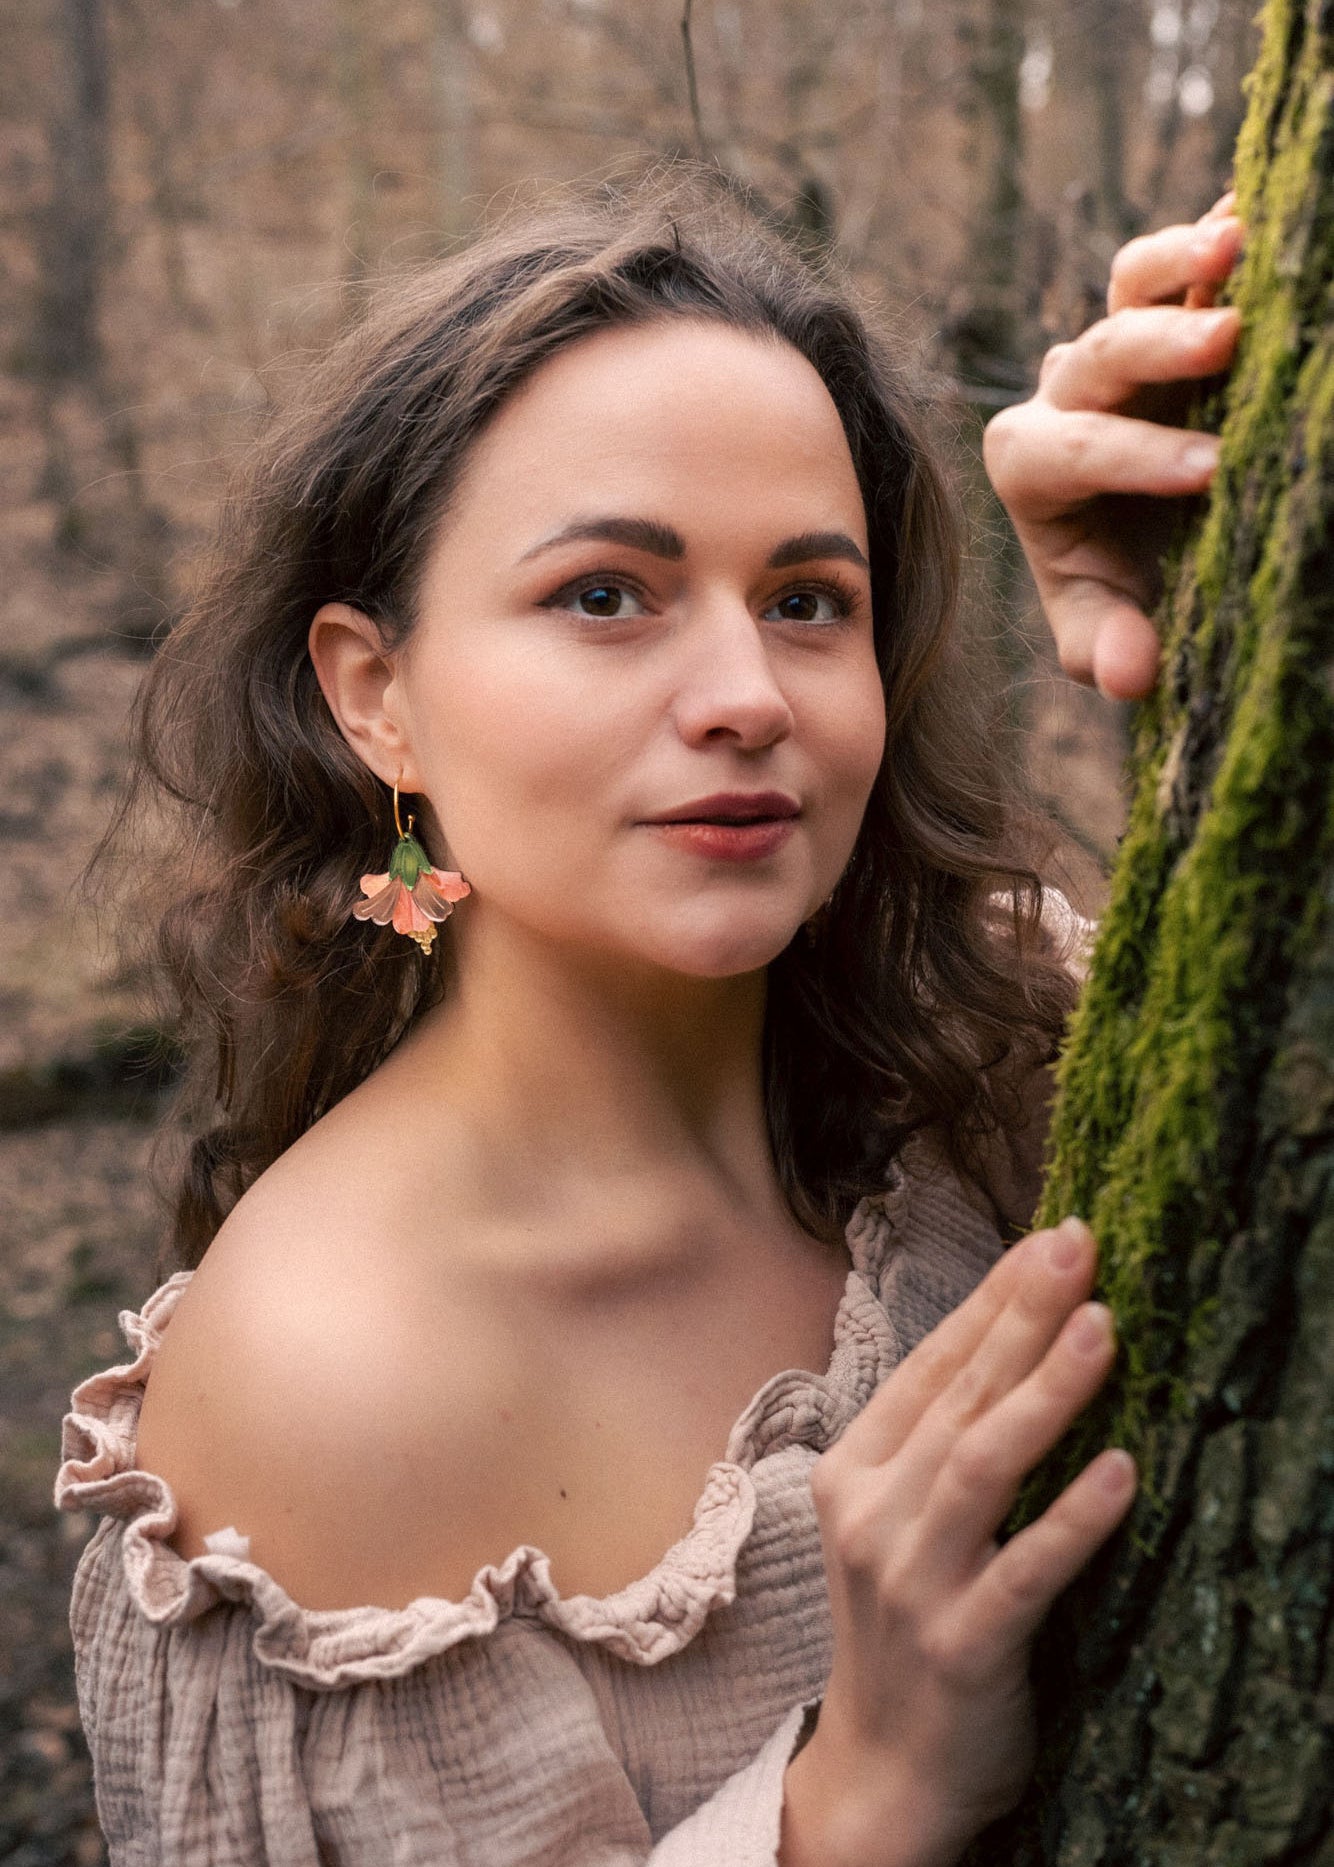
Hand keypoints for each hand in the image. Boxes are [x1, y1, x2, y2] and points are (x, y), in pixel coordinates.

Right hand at [779, 1218, 1135, 1866]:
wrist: (883, 1767)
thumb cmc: (905, 1624)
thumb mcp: (897, 1519)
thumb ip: (940, 1439)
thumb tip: (1020, 1336)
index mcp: (854, 1470)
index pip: (931, 1365)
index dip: (992, 1300)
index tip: (1048, 1239)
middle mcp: (874, 1514)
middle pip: (960, 1398)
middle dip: (1023, 1316)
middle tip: (1078, 1247)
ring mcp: (913, 1581)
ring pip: (984, 1466)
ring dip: (1047, 1392)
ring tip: (1102, 1329)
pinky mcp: (964, 1644)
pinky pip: (1027, 1571)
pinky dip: (1075, 1519)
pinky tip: (1122, 1472)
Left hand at [982, 193, 1243, 699]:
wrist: (1145, 530)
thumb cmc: (1120, 579)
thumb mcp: (1103, 622)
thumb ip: (1103, 647)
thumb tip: (1127, 675)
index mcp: (1031, 461)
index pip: (1068, 450)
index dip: (1134, 458)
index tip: (1207, 472)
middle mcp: (1066, 389)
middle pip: (1101, 352)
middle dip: (1162, 348)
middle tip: (1228, 341)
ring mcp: (1121, 337)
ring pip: (1132, 282)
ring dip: (1181, 257)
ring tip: (1238, 237)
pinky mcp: (1174, 304)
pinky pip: (1186, 258)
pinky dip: (1221, 229)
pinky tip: (1259, 208)